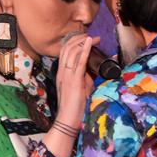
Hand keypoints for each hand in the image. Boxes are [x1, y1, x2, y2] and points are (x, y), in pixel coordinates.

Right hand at [53, 33, 95, 148]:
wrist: (68, 119)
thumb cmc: (74, 106)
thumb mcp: (80, 88)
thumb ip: (85, 77)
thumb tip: (94, 69)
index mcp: (62, 73)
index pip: (65, 52)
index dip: (75, 42)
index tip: (87, 39)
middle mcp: (62, 72)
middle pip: (67, 48)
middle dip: (79, 39)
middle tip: (91, 37)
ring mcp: (67, 76)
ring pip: (72, 51)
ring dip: (83, 42)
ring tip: (93, 38)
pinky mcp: (74, 80)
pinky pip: (79, 61)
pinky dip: (85, 49)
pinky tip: (90, 41)